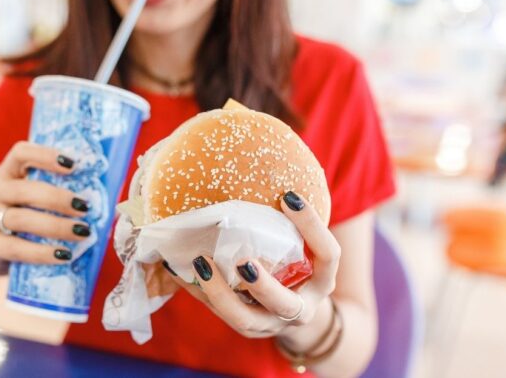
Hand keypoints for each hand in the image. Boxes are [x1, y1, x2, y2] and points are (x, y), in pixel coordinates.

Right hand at [0, 141, 91, 277]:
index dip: (45, 156)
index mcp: (8, 172)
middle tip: (84, 207)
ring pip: (20, 219)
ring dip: (56, 226)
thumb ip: (61, 191)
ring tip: (83, 232)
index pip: (20, 153)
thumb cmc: (27, 219)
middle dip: (57, 199)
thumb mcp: (37, 200)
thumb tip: (110, 198)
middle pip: (23, 189)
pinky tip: (63, 255)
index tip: (73, 165)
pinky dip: (42, 253)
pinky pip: (16, 248)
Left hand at [168, 191, 340, 338]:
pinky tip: (177, 268)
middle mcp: (299, 309)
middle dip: (263, 285)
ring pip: (244, 319)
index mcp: (322, 281)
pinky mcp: (243, 326)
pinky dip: (197, 289)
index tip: (289, 196)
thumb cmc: (299, 267)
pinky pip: (216, 312)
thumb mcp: (307, 249)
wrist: (296, 314)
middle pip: (285, 304)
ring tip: (201, 262)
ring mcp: (269, 322)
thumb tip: (273, 178)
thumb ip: (294, 225)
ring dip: (221, 293)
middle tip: (243, 262)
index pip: (328, 255)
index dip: (312, 227)